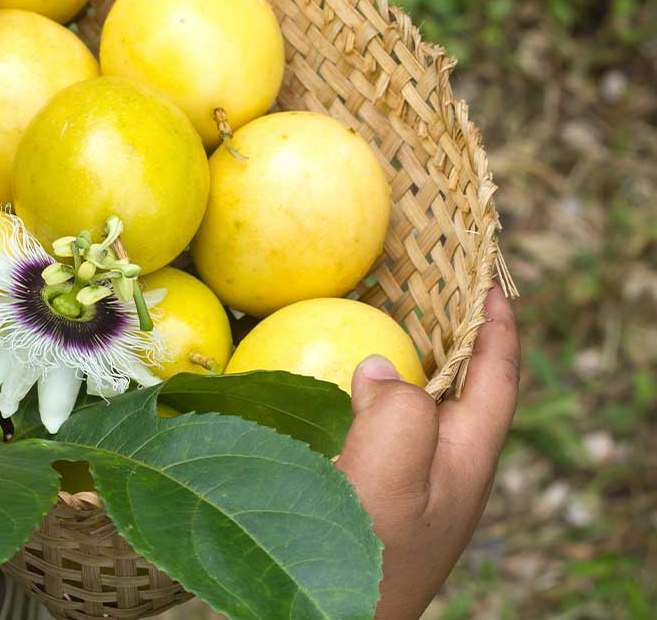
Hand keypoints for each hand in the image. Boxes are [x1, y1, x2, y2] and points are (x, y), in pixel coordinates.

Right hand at [336, 284, 519, 619]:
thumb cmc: (362, 555)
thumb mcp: (390, 474)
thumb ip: (400, 410)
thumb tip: (380, 367)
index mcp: (465, 463)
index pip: (498, 382)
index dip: (499, 331)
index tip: (492, 286)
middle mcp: (446, 475)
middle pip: (465, 394)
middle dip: (457, 344)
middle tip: (431, 299)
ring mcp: (412, 493)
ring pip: (422, 415)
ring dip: (413, 371)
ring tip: (387, 335)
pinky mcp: (378, 506)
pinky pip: (386, 437)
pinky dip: (375, 403)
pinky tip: (342, 399)